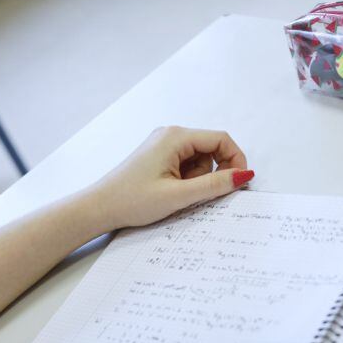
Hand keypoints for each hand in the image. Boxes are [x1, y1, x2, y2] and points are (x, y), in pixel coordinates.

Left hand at [88, 126, 252, 229]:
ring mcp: (163, 144)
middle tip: (194, 194)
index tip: (239, 183)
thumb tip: (244, 176)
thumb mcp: (179, 195)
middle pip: (211, 149)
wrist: (99, 207)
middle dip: (211, 174)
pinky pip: (185, 164)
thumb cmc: (132, 200)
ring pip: (199, 160)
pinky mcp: (158, 156)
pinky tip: (169, 191)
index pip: (221, 139)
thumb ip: (215, 185)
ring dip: (196, 179)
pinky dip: (185, 179)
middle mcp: (170, 134)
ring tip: (175, 194)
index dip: (236, 160)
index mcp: (176, 137)